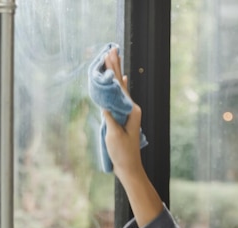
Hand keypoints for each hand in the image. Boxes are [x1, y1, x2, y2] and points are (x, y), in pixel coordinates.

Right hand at [102, 47, 144, 179]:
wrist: (128, 167)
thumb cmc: (122, 153)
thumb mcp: (114, 134)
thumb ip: (110, 117)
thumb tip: (105, 103)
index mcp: (132, 111)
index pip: (121, 86)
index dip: (115, 70)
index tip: (111, 55)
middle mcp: (132, 109)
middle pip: (121, 84)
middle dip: (115, 67)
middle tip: (112, 49)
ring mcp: (128, 113)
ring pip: (120, 89)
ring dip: (115, 74)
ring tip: (113, 59)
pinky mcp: (124, 118)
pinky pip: (118, 98)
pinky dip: (116, 87)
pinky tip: (120, 80)